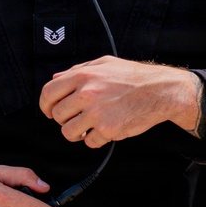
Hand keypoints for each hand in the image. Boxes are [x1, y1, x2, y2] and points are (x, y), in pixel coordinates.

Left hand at [38, 56, 201, 147]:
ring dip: (76, 133)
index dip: (45, 105)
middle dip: (63, 120)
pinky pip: (90, 142)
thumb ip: (77, 70)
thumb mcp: (103, 64)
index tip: (49, 111)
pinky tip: (104, 130)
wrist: (160, 90)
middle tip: (74, 119)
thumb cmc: (132, 76)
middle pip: (57, 115)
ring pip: (69, 132)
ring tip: (87, 127)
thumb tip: (56, 78)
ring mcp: (97, 113)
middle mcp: (87, 94)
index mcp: (82, 76)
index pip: (48, 93)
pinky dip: (95, 140)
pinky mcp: (109, 130)